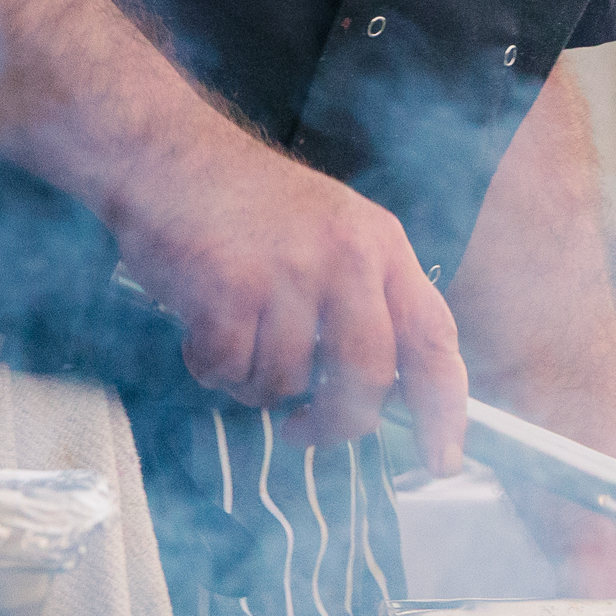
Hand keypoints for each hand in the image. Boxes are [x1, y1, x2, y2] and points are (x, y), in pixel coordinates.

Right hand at [101, 113, 467, 459]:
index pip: (435, 338)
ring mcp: (289, 272)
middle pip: (367, 378)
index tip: (443, 459)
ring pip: (288, 382)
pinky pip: (230, 371)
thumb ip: (367, 302)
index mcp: (383, 247)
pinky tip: (203, 329)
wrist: (169, 156)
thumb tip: (387, 393)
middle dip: (335, 423)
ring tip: (236, 336)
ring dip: (256, 383)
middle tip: (303, 430)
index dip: (446, 407)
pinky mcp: (229, 289)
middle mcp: (347, 258)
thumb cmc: (250, 207)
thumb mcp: (335, 234)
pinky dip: (212, 368)